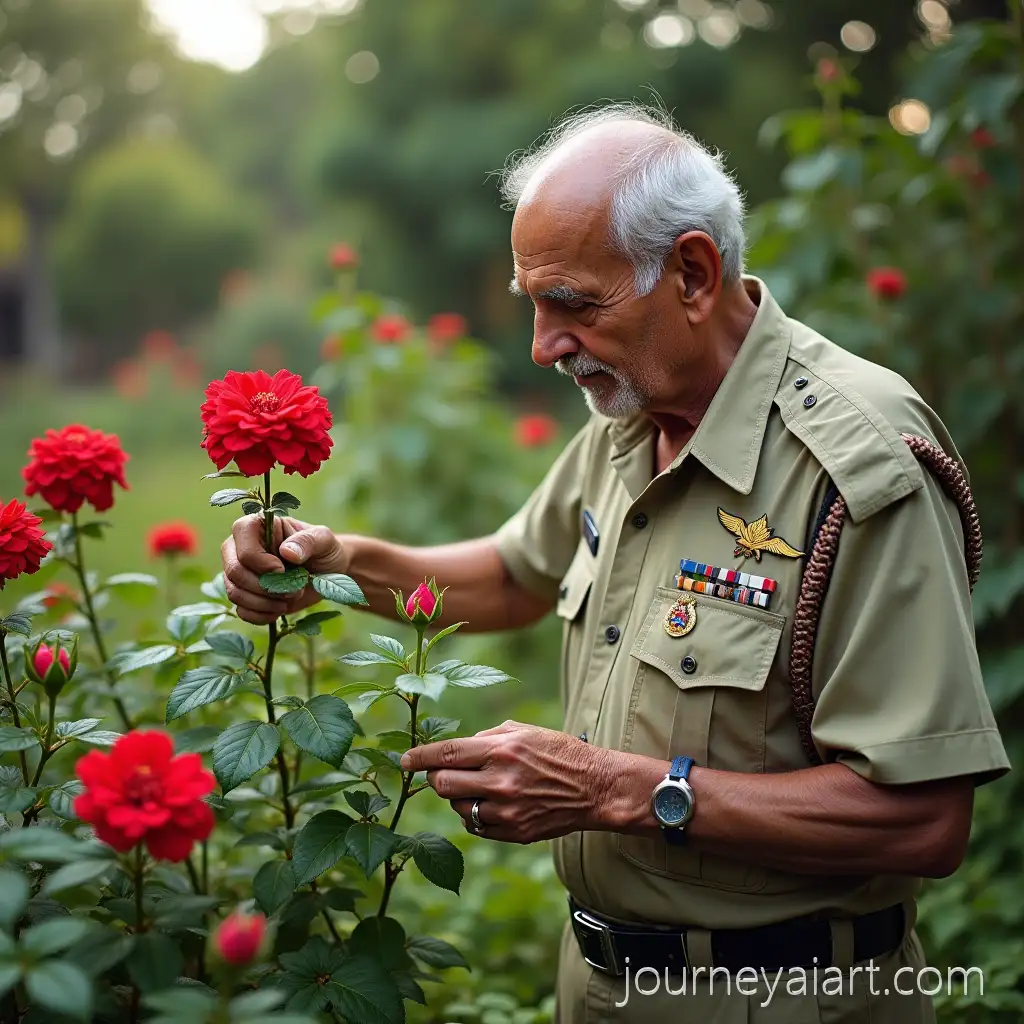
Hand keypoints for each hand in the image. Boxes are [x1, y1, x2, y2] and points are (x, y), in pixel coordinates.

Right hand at [221, 515, 348, 625]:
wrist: (329, 573)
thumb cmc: (325, 550)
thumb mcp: (324, 540)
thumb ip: (308, 541)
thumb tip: (287, 551)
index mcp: (257, 526)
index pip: (243, 544)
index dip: (261, 562)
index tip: (283, 570)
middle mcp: (240, 547)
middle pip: (234, 571)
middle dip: (265, 587)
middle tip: (292, 590)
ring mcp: (240, 571)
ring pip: (234, 592)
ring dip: (265, 603)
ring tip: (290, 599)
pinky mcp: (245, 593)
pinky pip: (241, 610)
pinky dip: (261, 615)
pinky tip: (281, 610)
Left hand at [400, 720, 611, 843]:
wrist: (595, 788)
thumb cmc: (559, 753)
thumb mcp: (524, 732)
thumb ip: (487, 738)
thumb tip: (456, 748)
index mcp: (501, 751)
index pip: (445, 754)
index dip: (418, 757)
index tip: (404, 760)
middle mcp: (500, 782)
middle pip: (442, 785)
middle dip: (437, 777)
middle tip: (445, 773)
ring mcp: (506, 811)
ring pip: (457, 808)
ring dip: (459, 796)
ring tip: (481, 786)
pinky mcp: (513, 833)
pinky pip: (476, 826)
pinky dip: (475, 815)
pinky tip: (492, 803)